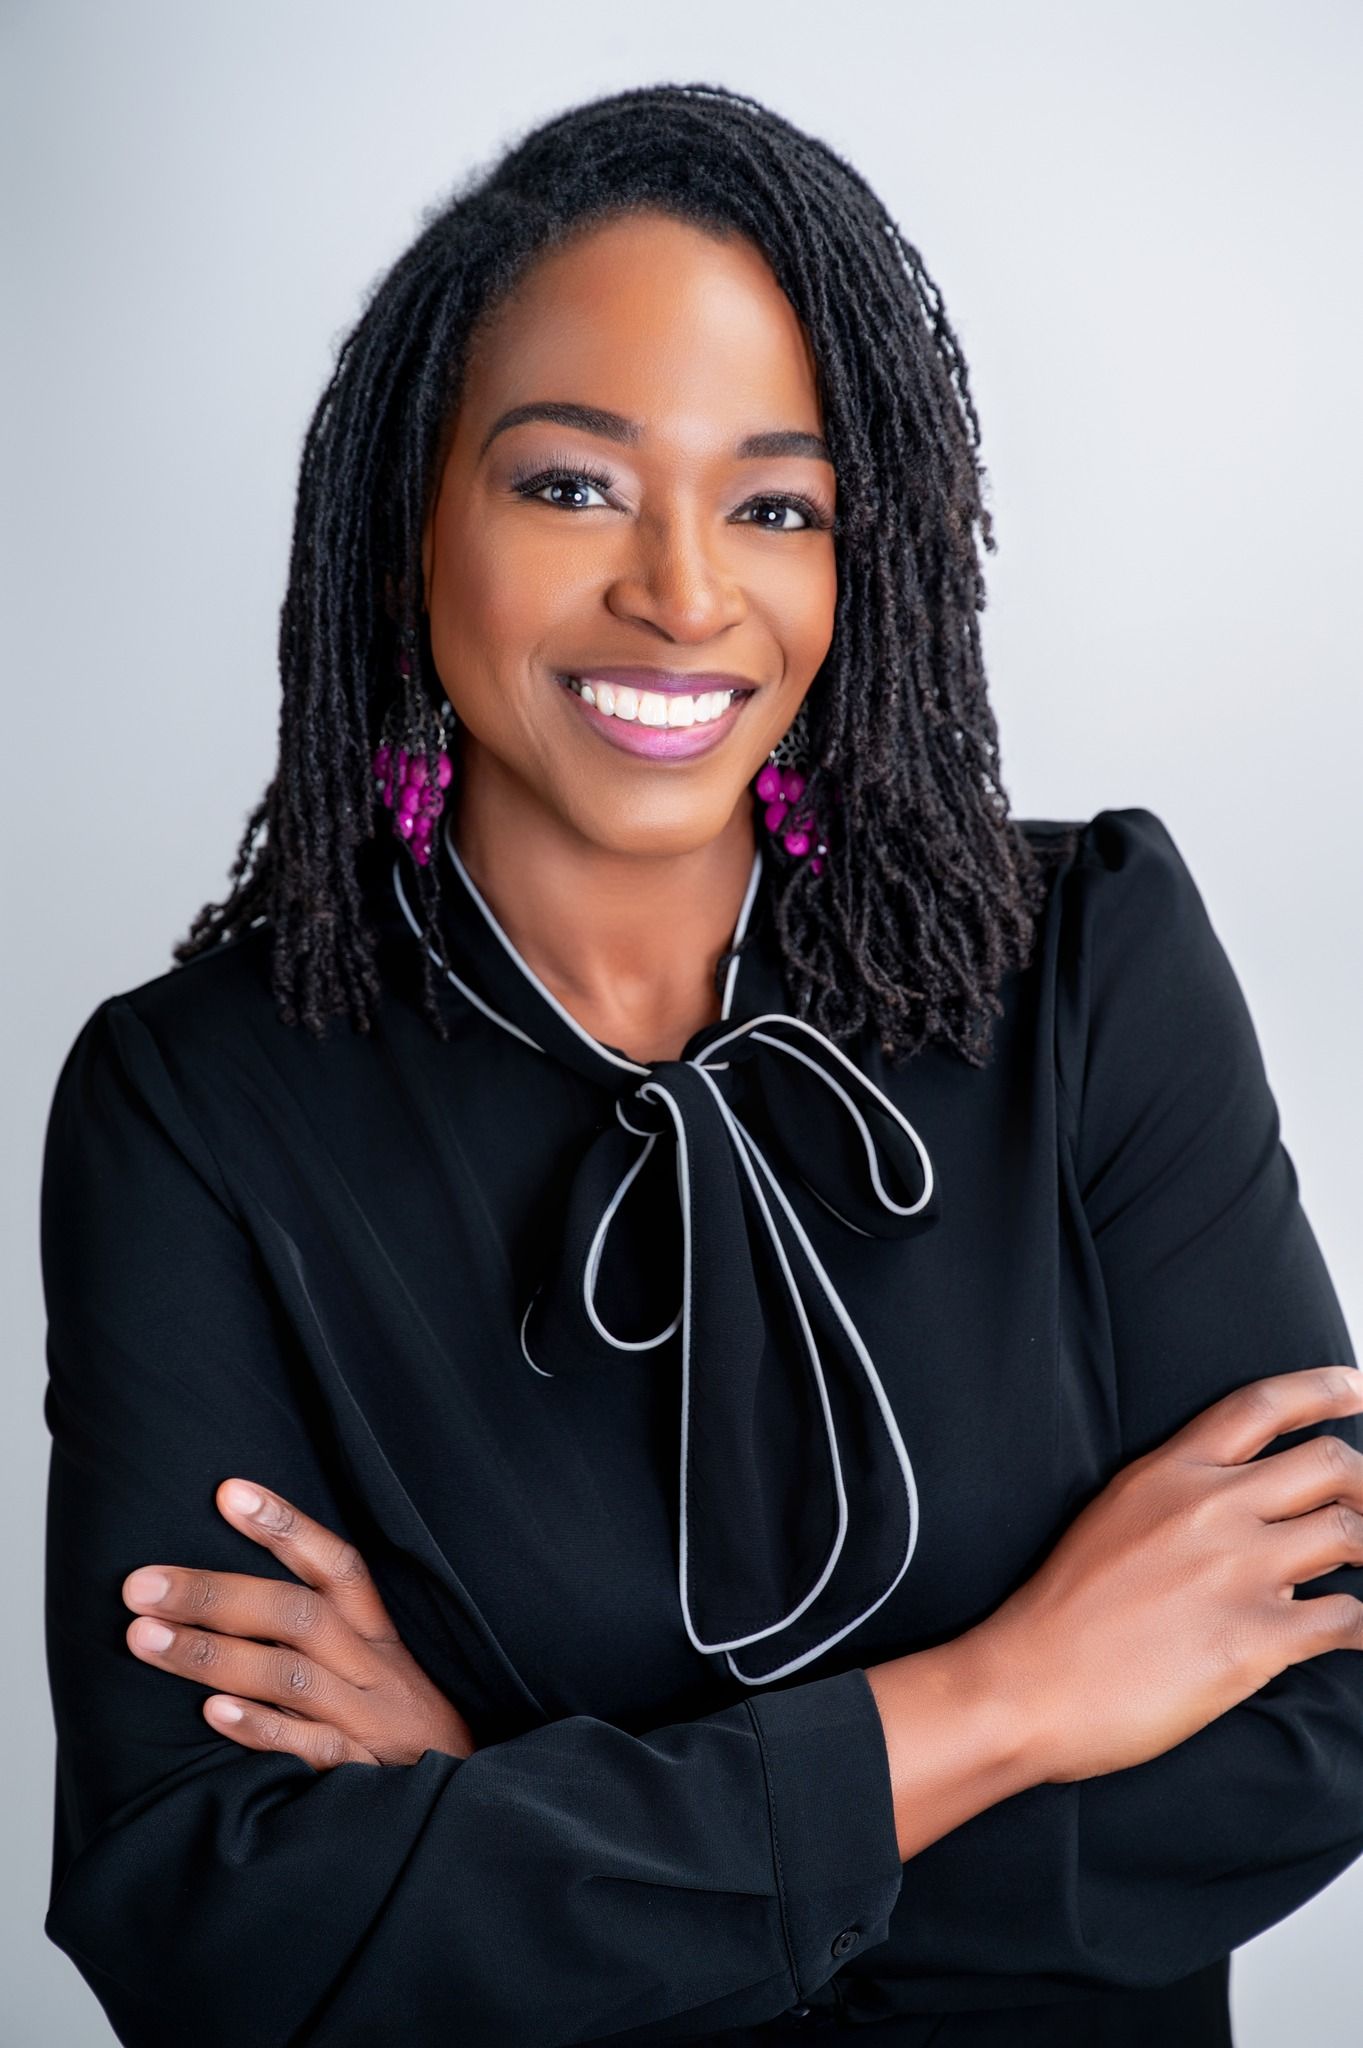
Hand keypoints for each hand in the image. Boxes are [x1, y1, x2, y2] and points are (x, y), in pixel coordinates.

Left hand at [122, 1478, 477, 1770]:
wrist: (463, 1805)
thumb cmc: (394, 1723)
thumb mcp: (374, 1667)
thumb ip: (319, 1633)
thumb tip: (225, 1592)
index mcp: (376, 1635)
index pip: (337, 1566)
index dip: (287, 1526)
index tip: (228, 1492)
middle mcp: (373, 1669)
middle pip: (298, 1615)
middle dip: (215, 1594)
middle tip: (141, 1584)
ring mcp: (368, 1721)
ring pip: (290, 1677)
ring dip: (213, 1655)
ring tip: (144, 1637)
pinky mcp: (361, 1775)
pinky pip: (310, 1748)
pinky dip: (263, 1728)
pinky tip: (213, 1712)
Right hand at [963, 1365, 1362, 1786]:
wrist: (1029, 1682)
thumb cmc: (1062, 1612)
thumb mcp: (1113, 1517)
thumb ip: (1177, 1501)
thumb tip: (1246, 1516)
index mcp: (1170, 1472)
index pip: (1262, 1407)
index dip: (1322, 1389)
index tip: (1356, 1387)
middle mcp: (1211, 1508)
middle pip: (1330, 1465)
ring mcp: (1237, 1570)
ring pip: (1351, 1534)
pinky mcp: (1255, 1639)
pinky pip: (1349, 1618)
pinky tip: (1358, 1634)